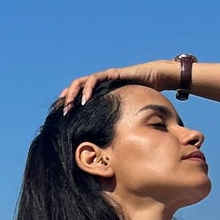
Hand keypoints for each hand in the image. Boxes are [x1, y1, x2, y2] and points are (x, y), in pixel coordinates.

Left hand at [56, 59, 183, 112]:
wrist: (158, 79)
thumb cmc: (145, 97)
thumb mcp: (127, 113)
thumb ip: (119, 122)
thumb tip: (113, 145)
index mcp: (101, 93)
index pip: (79, 98)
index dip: (69, 106)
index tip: (60, 120)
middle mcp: (100, 84)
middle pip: (75, 90)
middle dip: (66, 101)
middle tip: (60, 115)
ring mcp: (105, 77)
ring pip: (80, 83)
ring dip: (72, 95)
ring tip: (68, 108)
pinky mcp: (111, 73)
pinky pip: (95, 79)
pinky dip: (88, 89)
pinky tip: (85, 100)